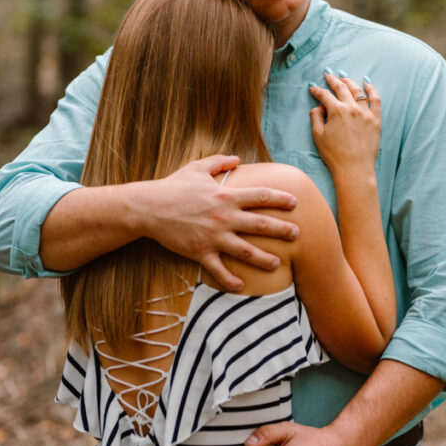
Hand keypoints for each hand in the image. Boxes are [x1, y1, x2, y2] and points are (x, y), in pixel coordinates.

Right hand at [138, 155, 298, 290]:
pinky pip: (218, 269)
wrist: (147, 208)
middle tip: (297, 234)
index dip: (280, 199)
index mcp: (226, 196)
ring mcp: (213, 236)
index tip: (295, 203)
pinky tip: (242, 287)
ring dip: (264, 259)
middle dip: (282, 230)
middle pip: (260, 224)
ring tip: (278, 264)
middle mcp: (224, 217)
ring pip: (245, 251)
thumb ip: (219, 162)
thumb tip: (238, 158)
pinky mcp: (199, 251)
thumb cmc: (173, 186)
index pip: (260, 197)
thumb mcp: (197, 168)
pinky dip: (230, 280)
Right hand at [309, 74, 381, 173]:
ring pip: (357, 91)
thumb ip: (315, 117)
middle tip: (328, 75)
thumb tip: (319, 107)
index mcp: (336, 111)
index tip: (313, 88)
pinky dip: (371, 90)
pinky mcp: (376, 120)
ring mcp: (366, 113)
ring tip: (344, 77)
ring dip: (349, 82)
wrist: (354, 168)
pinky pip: (375, 100)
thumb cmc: (334, 154)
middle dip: (333, 80)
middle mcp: (352, 108)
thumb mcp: (318, 135)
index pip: (325, 95)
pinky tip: (367, 83)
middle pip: (341, 88)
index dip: (317, 91)